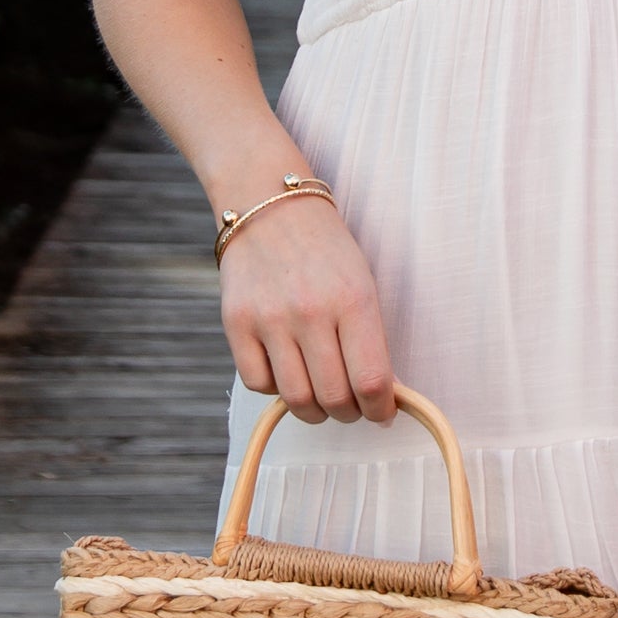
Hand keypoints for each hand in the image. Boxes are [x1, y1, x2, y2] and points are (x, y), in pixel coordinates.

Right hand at [220, 198, 399, 423]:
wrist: (268, 205)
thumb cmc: (326, 250)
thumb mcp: (362, 282)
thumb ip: (371, 338)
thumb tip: (380, 396)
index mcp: (353, 299)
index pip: (372, 381)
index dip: (381, 410)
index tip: (382, 411)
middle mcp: (310, 311)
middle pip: (334, 398)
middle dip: (349, 413)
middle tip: (351, 406)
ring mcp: (269, 318)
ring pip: (296, 399)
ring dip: (314, 410)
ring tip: (321, 397)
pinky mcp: (236, 323)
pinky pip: (259, 384)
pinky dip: (276, 388)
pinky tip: (287, 369)